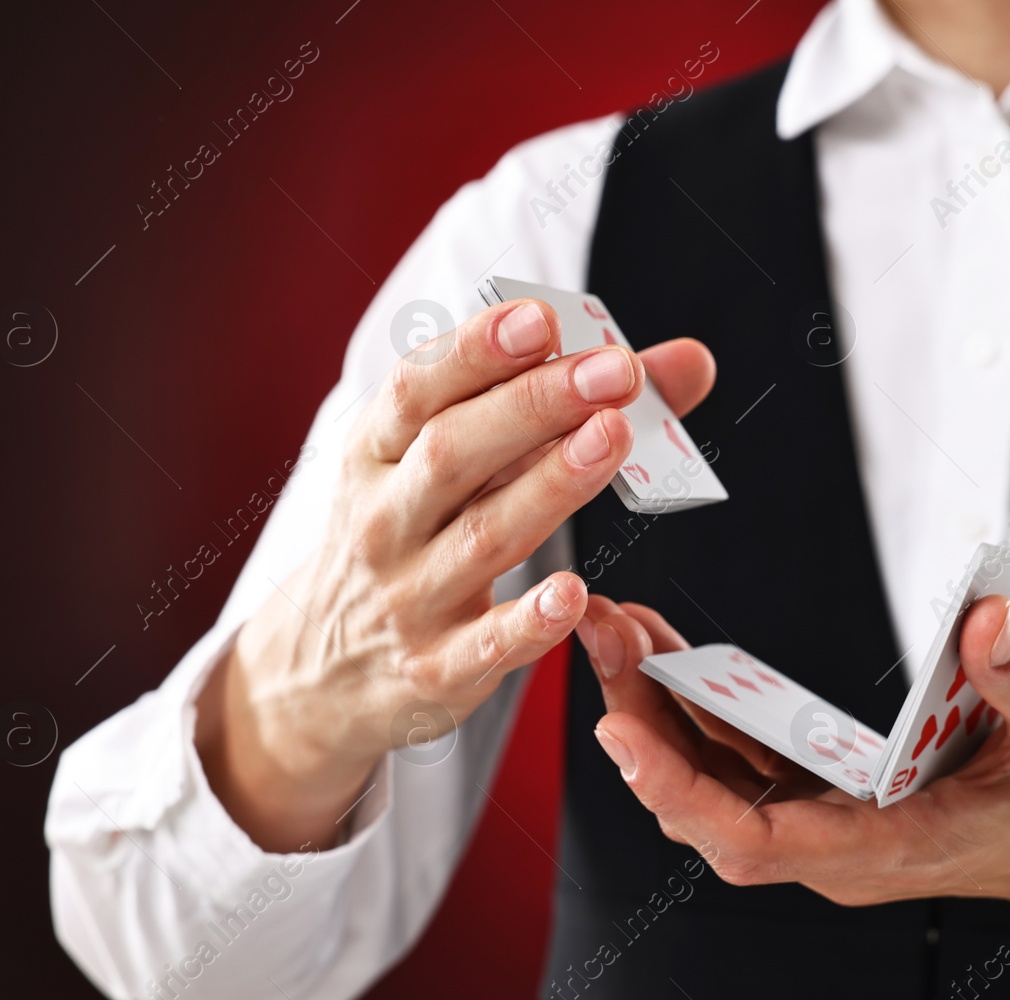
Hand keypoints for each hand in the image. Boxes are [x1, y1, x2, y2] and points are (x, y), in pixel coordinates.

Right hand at [197, 299, 714, 850]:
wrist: (322, 671)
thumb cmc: (412, 539)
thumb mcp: (454, 465)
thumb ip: (564, 408)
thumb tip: (686, 361)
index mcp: (376, 454)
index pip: (416, 390)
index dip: (475, 350)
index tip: (540, 317)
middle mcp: (384, 520)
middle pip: (455, 452)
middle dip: (535, 404)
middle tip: (615, 370)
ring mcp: (408, 597)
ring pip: (482, 536)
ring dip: (551, 485)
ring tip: (614, 437)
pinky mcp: (437, 669)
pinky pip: (487, 644)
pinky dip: (529, 620)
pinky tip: (574, 593)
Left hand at [579, 594, 1009, 999]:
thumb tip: (986, 620)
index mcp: (887, 847)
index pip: (757, 844)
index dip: (679, 792)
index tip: (619, 733)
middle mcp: (834, 847)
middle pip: (707, 804)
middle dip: (641, 725)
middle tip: (598, 634)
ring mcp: (819, 823)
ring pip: (709, 781)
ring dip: (653, 709)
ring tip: (617, 626)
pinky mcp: (817, 794)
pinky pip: (733, 758)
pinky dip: (692, 707)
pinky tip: (664, 649)